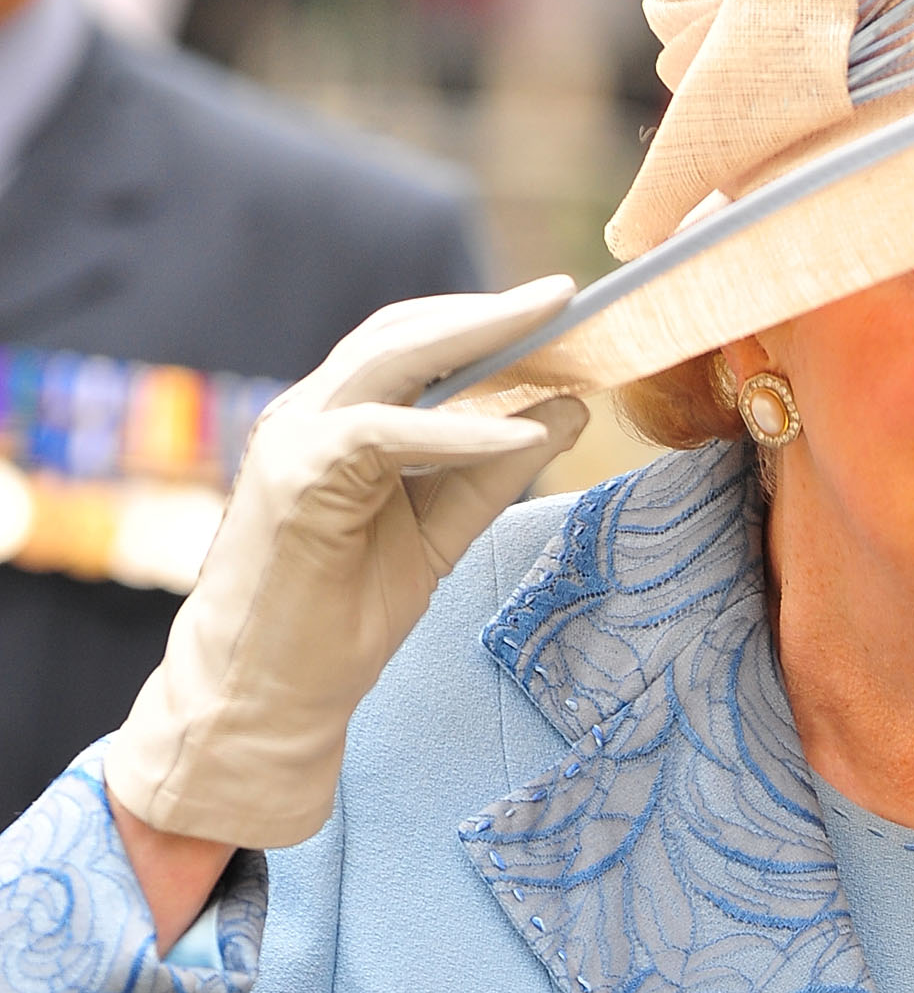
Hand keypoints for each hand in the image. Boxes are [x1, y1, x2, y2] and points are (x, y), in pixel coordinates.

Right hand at [102, 279, 586, 850]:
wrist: (267, 697)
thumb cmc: (336, 622)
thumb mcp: (436, 535)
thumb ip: (491, 475)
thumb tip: (567, 412)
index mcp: (336, 422)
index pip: (412, 347)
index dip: (483, 326)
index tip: (558, 316)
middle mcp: (309, 415)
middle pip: (404, 332)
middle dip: (489, 312)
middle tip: (564, 295)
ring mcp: (295, 438)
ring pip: (392, 358)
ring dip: (479, 340)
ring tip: (555, 329)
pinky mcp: (297, 475)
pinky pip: (389, 432)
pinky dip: (462, 432)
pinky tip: (524, 437)